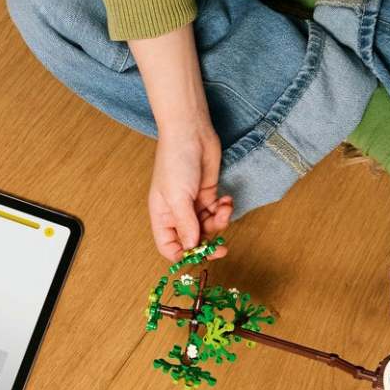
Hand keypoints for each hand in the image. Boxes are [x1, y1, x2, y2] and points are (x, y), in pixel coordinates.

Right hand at [148, 124, 232, 261]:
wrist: (191, 133)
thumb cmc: (175, 162)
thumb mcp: (178, 197)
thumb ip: (186, 224)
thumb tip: (192, 247)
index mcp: (163, 217)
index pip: (169, 246)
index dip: (183, 255)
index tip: (200, 255)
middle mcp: (177, 213)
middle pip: (193, 240)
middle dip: (208, 243)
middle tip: (222, 247)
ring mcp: (193, 204)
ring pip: (209, 227)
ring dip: (219, 222)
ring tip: (223, 207)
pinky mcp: (208, 194)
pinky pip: (217, 212)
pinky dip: (224, 209)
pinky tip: (226, 199)